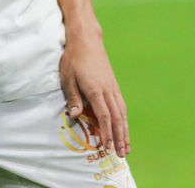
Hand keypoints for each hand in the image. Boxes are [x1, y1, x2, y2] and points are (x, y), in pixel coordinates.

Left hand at [59, 27, 129, 157]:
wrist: (86, 40)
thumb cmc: (73, 59)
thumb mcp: (67, 77)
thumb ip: (72, 97)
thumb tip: (73, 116)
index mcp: (96, 90)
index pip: (104, 116)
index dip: (106, 133)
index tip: (107, 148)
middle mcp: (108, 90)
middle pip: (117, 118)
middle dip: (120, 137)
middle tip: (122, 154)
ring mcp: (112, 87)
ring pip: (122, 113)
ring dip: (124, 131)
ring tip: (127, 146)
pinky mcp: (113, 85)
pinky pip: (121, 105)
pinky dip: (123, 119)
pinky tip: (123, 127)